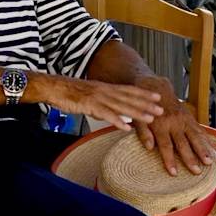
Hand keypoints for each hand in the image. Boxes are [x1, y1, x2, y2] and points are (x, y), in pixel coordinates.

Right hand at [45, 74, 164, 138]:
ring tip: (150, 119)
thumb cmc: (70, 93)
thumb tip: (113, 116)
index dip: (144, 93)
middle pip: (129, 98)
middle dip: (146, 104)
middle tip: (162, 109)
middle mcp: (105, 91)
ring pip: (121, 106)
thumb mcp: (90, 97)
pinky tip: (126, 128)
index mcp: (106, 88)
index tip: (158, 97)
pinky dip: (117, 121)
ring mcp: (98, 98)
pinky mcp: (89, 105)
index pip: (129, 90)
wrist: (53, 87)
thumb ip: (103, 106)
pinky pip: (105, 114)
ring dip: (137, 113)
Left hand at [141, 76, 215, 175]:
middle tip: (196, 171)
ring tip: (209, 162)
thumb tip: (149, 148)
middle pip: (183, 144)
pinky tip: (212, 150)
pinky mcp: (190, 118)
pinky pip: (199, 130)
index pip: (166, 145)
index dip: (169, 159)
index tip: (174, 173)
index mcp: (160, 125)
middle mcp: (174, 123)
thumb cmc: (145, 108)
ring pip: (195, 137)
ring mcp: (184, 120)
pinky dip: (206, 141)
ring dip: (202, 150)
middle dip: (190, 158)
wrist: (156, 88)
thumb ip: (143, 133)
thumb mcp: (139, 119)